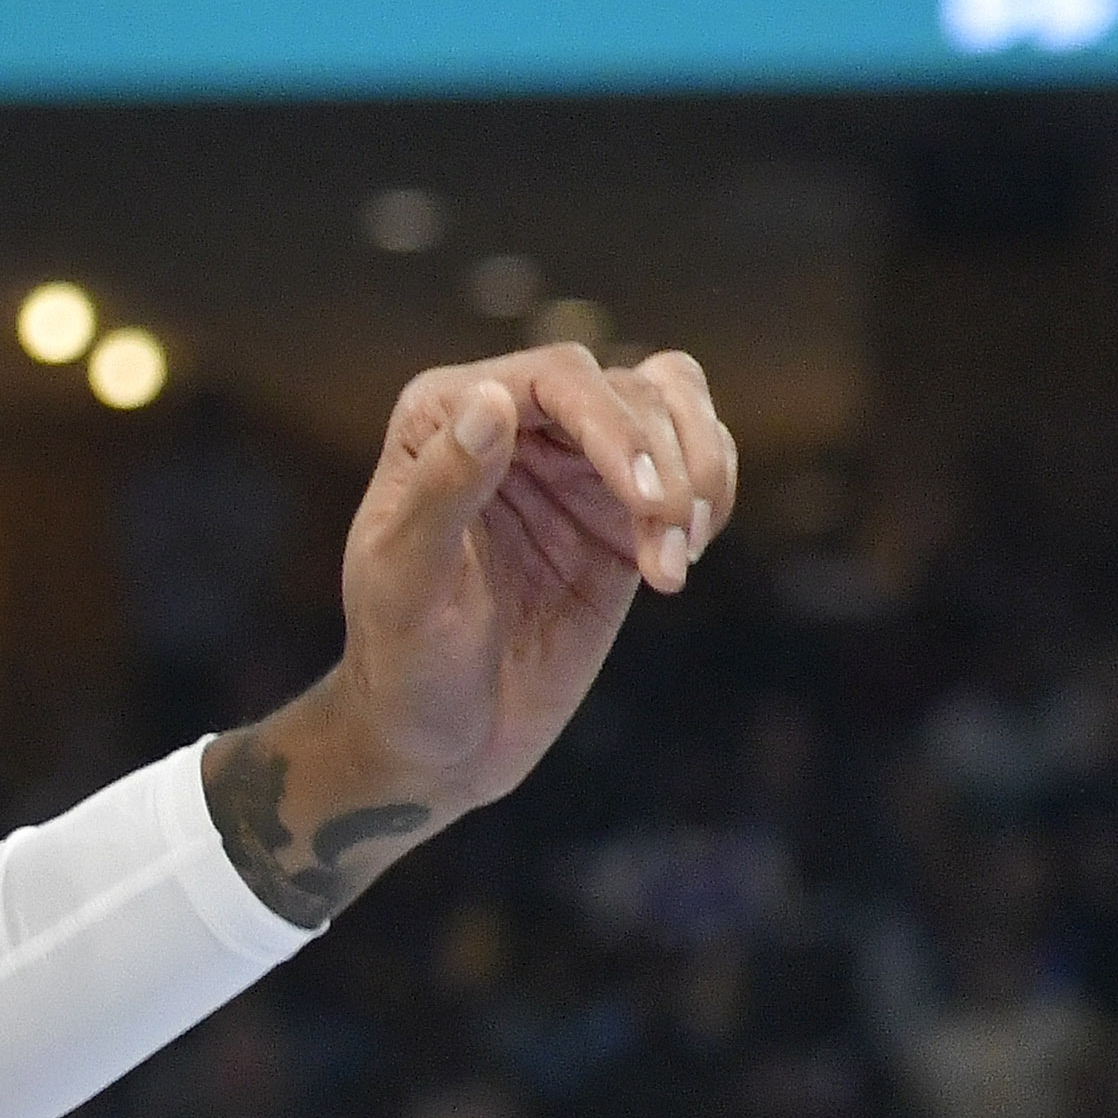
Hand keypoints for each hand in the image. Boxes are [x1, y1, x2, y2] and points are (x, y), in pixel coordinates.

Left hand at [223, 342, 738, 918]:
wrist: (442, 739)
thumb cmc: (403, 662)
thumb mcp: (404, 584)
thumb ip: (442, 490)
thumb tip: (491, 400)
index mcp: (446, 418)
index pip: (556, 378)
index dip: (614, 427)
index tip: (646, 504)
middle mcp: (516, 421)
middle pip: (631, 389)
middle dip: (664, 461)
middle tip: (668, 543)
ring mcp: (576, 460)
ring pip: (675, 405)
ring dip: (699, 473)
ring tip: (679, 558)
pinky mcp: (624, 505)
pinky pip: (697, 454)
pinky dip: (714, 493)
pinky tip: (686, 557)